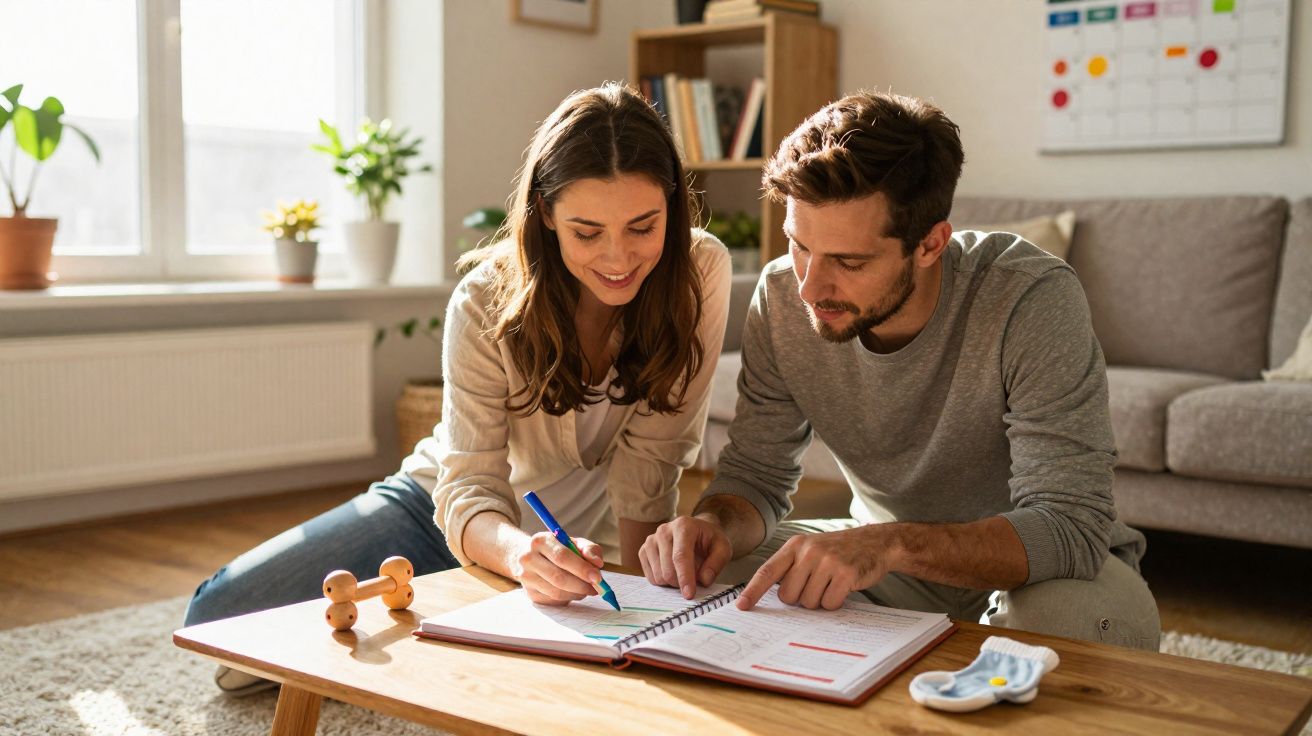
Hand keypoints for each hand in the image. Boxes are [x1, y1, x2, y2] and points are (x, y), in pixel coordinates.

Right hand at [511, 532, 604, 605]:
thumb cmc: (560, 549)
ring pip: (556, 592)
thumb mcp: (575, 543)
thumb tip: (597, 563)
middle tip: (597, 588)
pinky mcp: (529, 593)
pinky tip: (573, 592)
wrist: (534, 558)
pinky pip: (553, 600)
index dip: (582, 569)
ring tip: (586, 589)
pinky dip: (568, 598)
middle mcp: (528, 558)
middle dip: (582, 585)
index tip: (598, 578)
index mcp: (541, 541)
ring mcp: (526, 577)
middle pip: (558, 577)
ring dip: (577, 594)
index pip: (562, 557)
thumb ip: (589, 550)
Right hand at [639, 514, 732, 598]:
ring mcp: (651, 540)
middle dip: (681, 583)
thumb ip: (717, 563)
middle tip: (694, 580)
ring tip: (684, 573)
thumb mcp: (723, 548)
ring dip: (672, 583)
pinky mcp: (644, 550)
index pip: (680, 556)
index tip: (689, 594)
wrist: (697, 531)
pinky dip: (663, 581)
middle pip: (667, 569)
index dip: (684, 577)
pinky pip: (650, 577)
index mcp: (683, 526)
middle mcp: (663, 530)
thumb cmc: (710, 540)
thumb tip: (704, 580)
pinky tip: (672, 572)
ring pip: (657, 575)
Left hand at [737, 525, 891, 610]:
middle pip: (789, 596)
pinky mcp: (846, 573)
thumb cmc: (837, 551)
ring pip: (810, 602)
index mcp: (795, 546)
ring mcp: (828, 561)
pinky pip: (830, 603)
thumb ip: (792, 568)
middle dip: (800, 599)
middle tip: (815, 586)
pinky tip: (843, 587)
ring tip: (831, 583)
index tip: (742, 606)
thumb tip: (775, 598)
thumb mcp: (810, 550)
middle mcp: (809, 551)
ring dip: (820, 600)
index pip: (767, 571)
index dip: (753, 590)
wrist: (874, 542)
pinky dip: (835, 602)